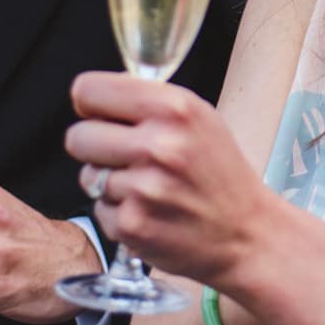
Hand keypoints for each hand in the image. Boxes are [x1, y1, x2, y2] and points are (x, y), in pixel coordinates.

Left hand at [66, 72, 268, 286]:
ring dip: (111, 184)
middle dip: (96, 147)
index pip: (87, 91)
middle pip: (77, 136)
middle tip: (127, 158)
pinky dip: (120, 214)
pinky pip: (99, 210)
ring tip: (150, 189)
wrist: (247, 234)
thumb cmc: (220, 173)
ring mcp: (144, 188)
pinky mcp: (132, 225)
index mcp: (174, 108)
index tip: (104, 117)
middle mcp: (158, 145)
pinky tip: (151, 213)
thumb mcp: (198, 118)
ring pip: (88, 176)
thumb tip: (92, 96)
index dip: (92, 106)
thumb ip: (148, 101)